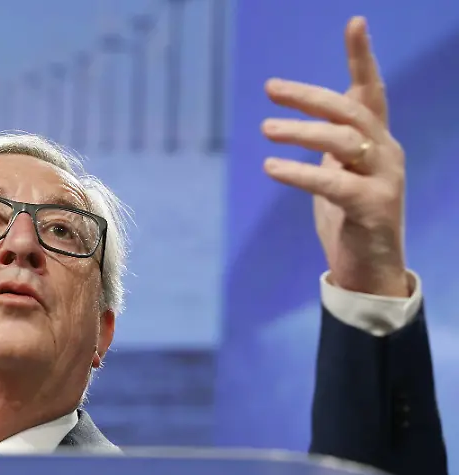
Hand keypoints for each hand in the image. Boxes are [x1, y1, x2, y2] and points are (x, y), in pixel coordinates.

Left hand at [261, 16, 408, 297]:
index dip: (363, 57)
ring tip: (266, 129)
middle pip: (350, 111)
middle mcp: (386, 152)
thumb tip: (314, 114)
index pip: (371, 91)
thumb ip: (331, 145)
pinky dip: (300, 172)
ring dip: (302, 131)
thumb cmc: (349, 219)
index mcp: (377, 140)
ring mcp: (384, 179)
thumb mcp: (339, 173)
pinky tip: (272, 166)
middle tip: (271, 88)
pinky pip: (333, 182)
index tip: (355, 23)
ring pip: (344, 141)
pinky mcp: (373, 207)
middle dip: (310, 95)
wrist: (368, 271)